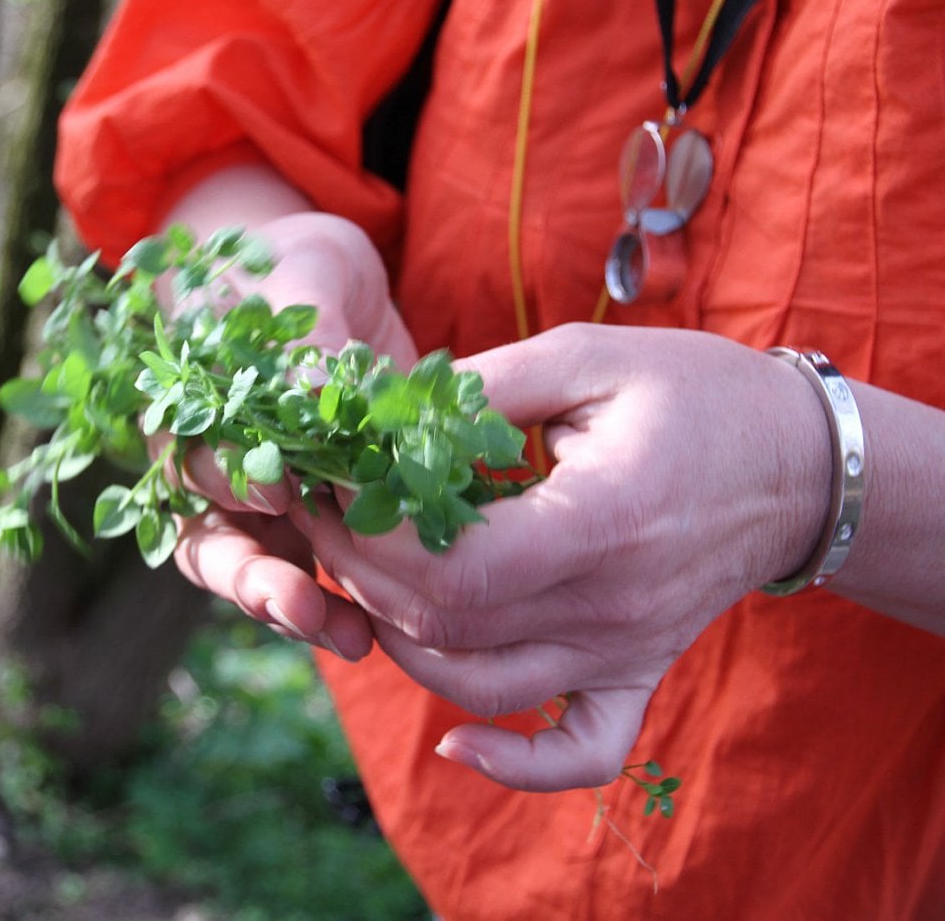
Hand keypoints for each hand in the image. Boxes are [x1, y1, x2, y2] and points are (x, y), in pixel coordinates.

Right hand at [161, 178, 415, 660]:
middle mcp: (208, 465)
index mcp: (185, 402)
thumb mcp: (308, 270)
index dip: (227, 479)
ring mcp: (255, 504)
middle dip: (249, 575)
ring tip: (345, 635)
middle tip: (296, 601)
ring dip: (291, 607)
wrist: (336, 283)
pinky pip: (310, 579)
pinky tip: (371, 633)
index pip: (188, 454)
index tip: (278, 491)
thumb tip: (314, 386)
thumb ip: (305, 328)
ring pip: (251, 572)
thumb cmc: (299, 264)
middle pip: (206, 536)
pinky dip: (338, 608)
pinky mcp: (312, 524)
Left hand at [289, 324, 828, 790]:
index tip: (332, 486)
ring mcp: (625, 650)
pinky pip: (579, 752)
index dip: (374, 539)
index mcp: (599, 520)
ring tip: (360, 580)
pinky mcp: (635, 673)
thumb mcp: (587, 357)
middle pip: (449, 629)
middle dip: (361, 576)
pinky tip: (454, 742)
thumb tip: (389, 413)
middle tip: (322, 518)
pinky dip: (513, 763)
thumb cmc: (693, 395)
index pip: (457, 570)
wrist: (798, 463)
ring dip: (401, 645)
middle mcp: (609, 604)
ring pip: (483, 689)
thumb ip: (486, 384)